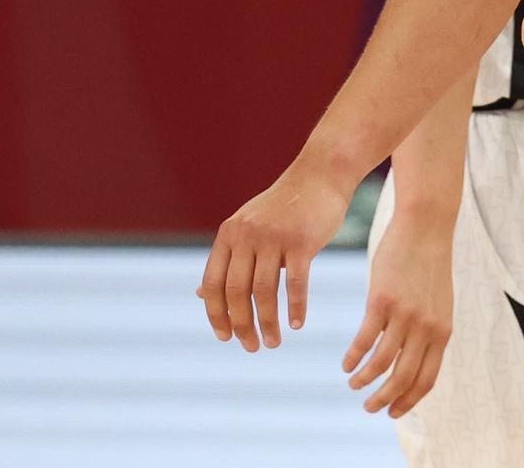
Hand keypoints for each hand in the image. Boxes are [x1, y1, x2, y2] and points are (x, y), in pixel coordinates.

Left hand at [198, 163, 352, 350]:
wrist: (321, 175)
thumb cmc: (285, 207)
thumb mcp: (249, 228)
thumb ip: (228, 260)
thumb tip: (202, 294)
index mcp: (229, 234)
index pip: (213, 284)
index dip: (216, 315)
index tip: (226, 338)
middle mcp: (246, 235)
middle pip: (237, 291)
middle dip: (242, 325)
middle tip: (252, 348)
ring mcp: (274, 237)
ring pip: (264, 291)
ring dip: (267, 322)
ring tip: (273, 343)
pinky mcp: (301, 240)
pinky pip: (296, 282)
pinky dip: (296, 307)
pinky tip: (297, 324)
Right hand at [345, 209, 453, 417]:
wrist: (426, 226)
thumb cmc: (429, 263)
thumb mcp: (438, 302)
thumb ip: (430, 329)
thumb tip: (413, 355)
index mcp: (443, 331)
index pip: (427, 378)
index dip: (409, 400)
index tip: (393, 413)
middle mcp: (427, 327)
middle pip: (404, 378)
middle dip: (384, 399)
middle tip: (369, 407)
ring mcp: (405, 315)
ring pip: (381, 363)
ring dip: (364, 380)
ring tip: (353, 383)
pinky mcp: (382, 301)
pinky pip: (364, 340)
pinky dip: (354, 357)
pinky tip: (346, 363)